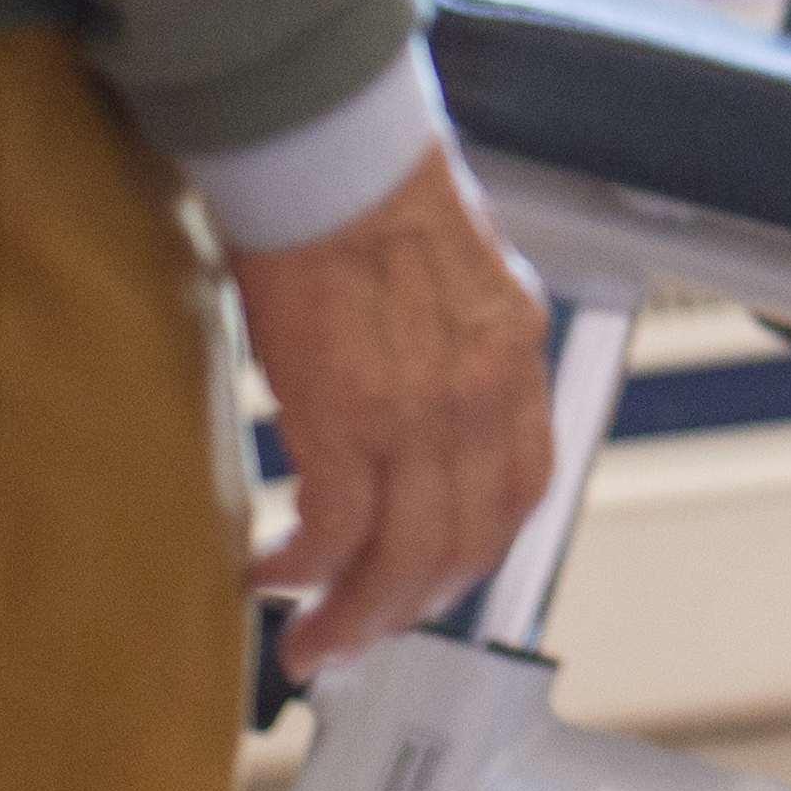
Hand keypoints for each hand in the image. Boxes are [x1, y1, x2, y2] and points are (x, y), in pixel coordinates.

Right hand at [235, 146, 555, 677]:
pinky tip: (268, 574)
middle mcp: (481, 390)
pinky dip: (303, 569)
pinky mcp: (346, 415)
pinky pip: (333, 529)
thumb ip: (452, 334)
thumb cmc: (368, 187)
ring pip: (402, 557)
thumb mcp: (452, 266)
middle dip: (409, 608)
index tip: (438, 579)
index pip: (521, 483)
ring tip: (311, 641)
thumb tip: (418, 378)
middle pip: (463, 541)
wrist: (329, 148)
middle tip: (361, 636)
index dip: (479, 549)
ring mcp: (419, 411)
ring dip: (353, 616)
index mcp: (511, 349)